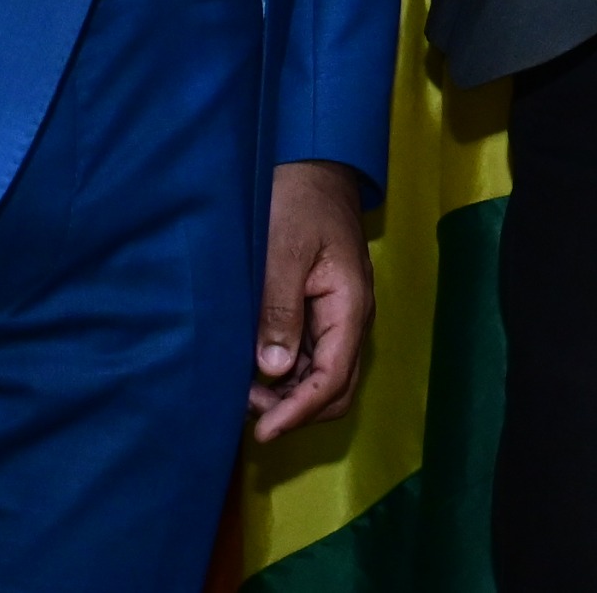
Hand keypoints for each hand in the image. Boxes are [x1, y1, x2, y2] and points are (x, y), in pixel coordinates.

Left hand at [249, 160, 373, 440]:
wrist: (312, 165)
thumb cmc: (297, 199)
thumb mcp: (283, 251)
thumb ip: (280, 311)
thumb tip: (273, 370)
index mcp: (350, 305)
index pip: (333, 378)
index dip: (299, 410)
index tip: (263, 432)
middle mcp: (352, 318)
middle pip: (336, 388)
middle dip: (296, 408)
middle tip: (248, 410)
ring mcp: (339, 316)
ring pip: (324, 377)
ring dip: (289, 395)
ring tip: (245, 392)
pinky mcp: (322, 310)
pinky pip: (312, 357)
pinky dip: (287, 375)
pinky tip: (255, 371)